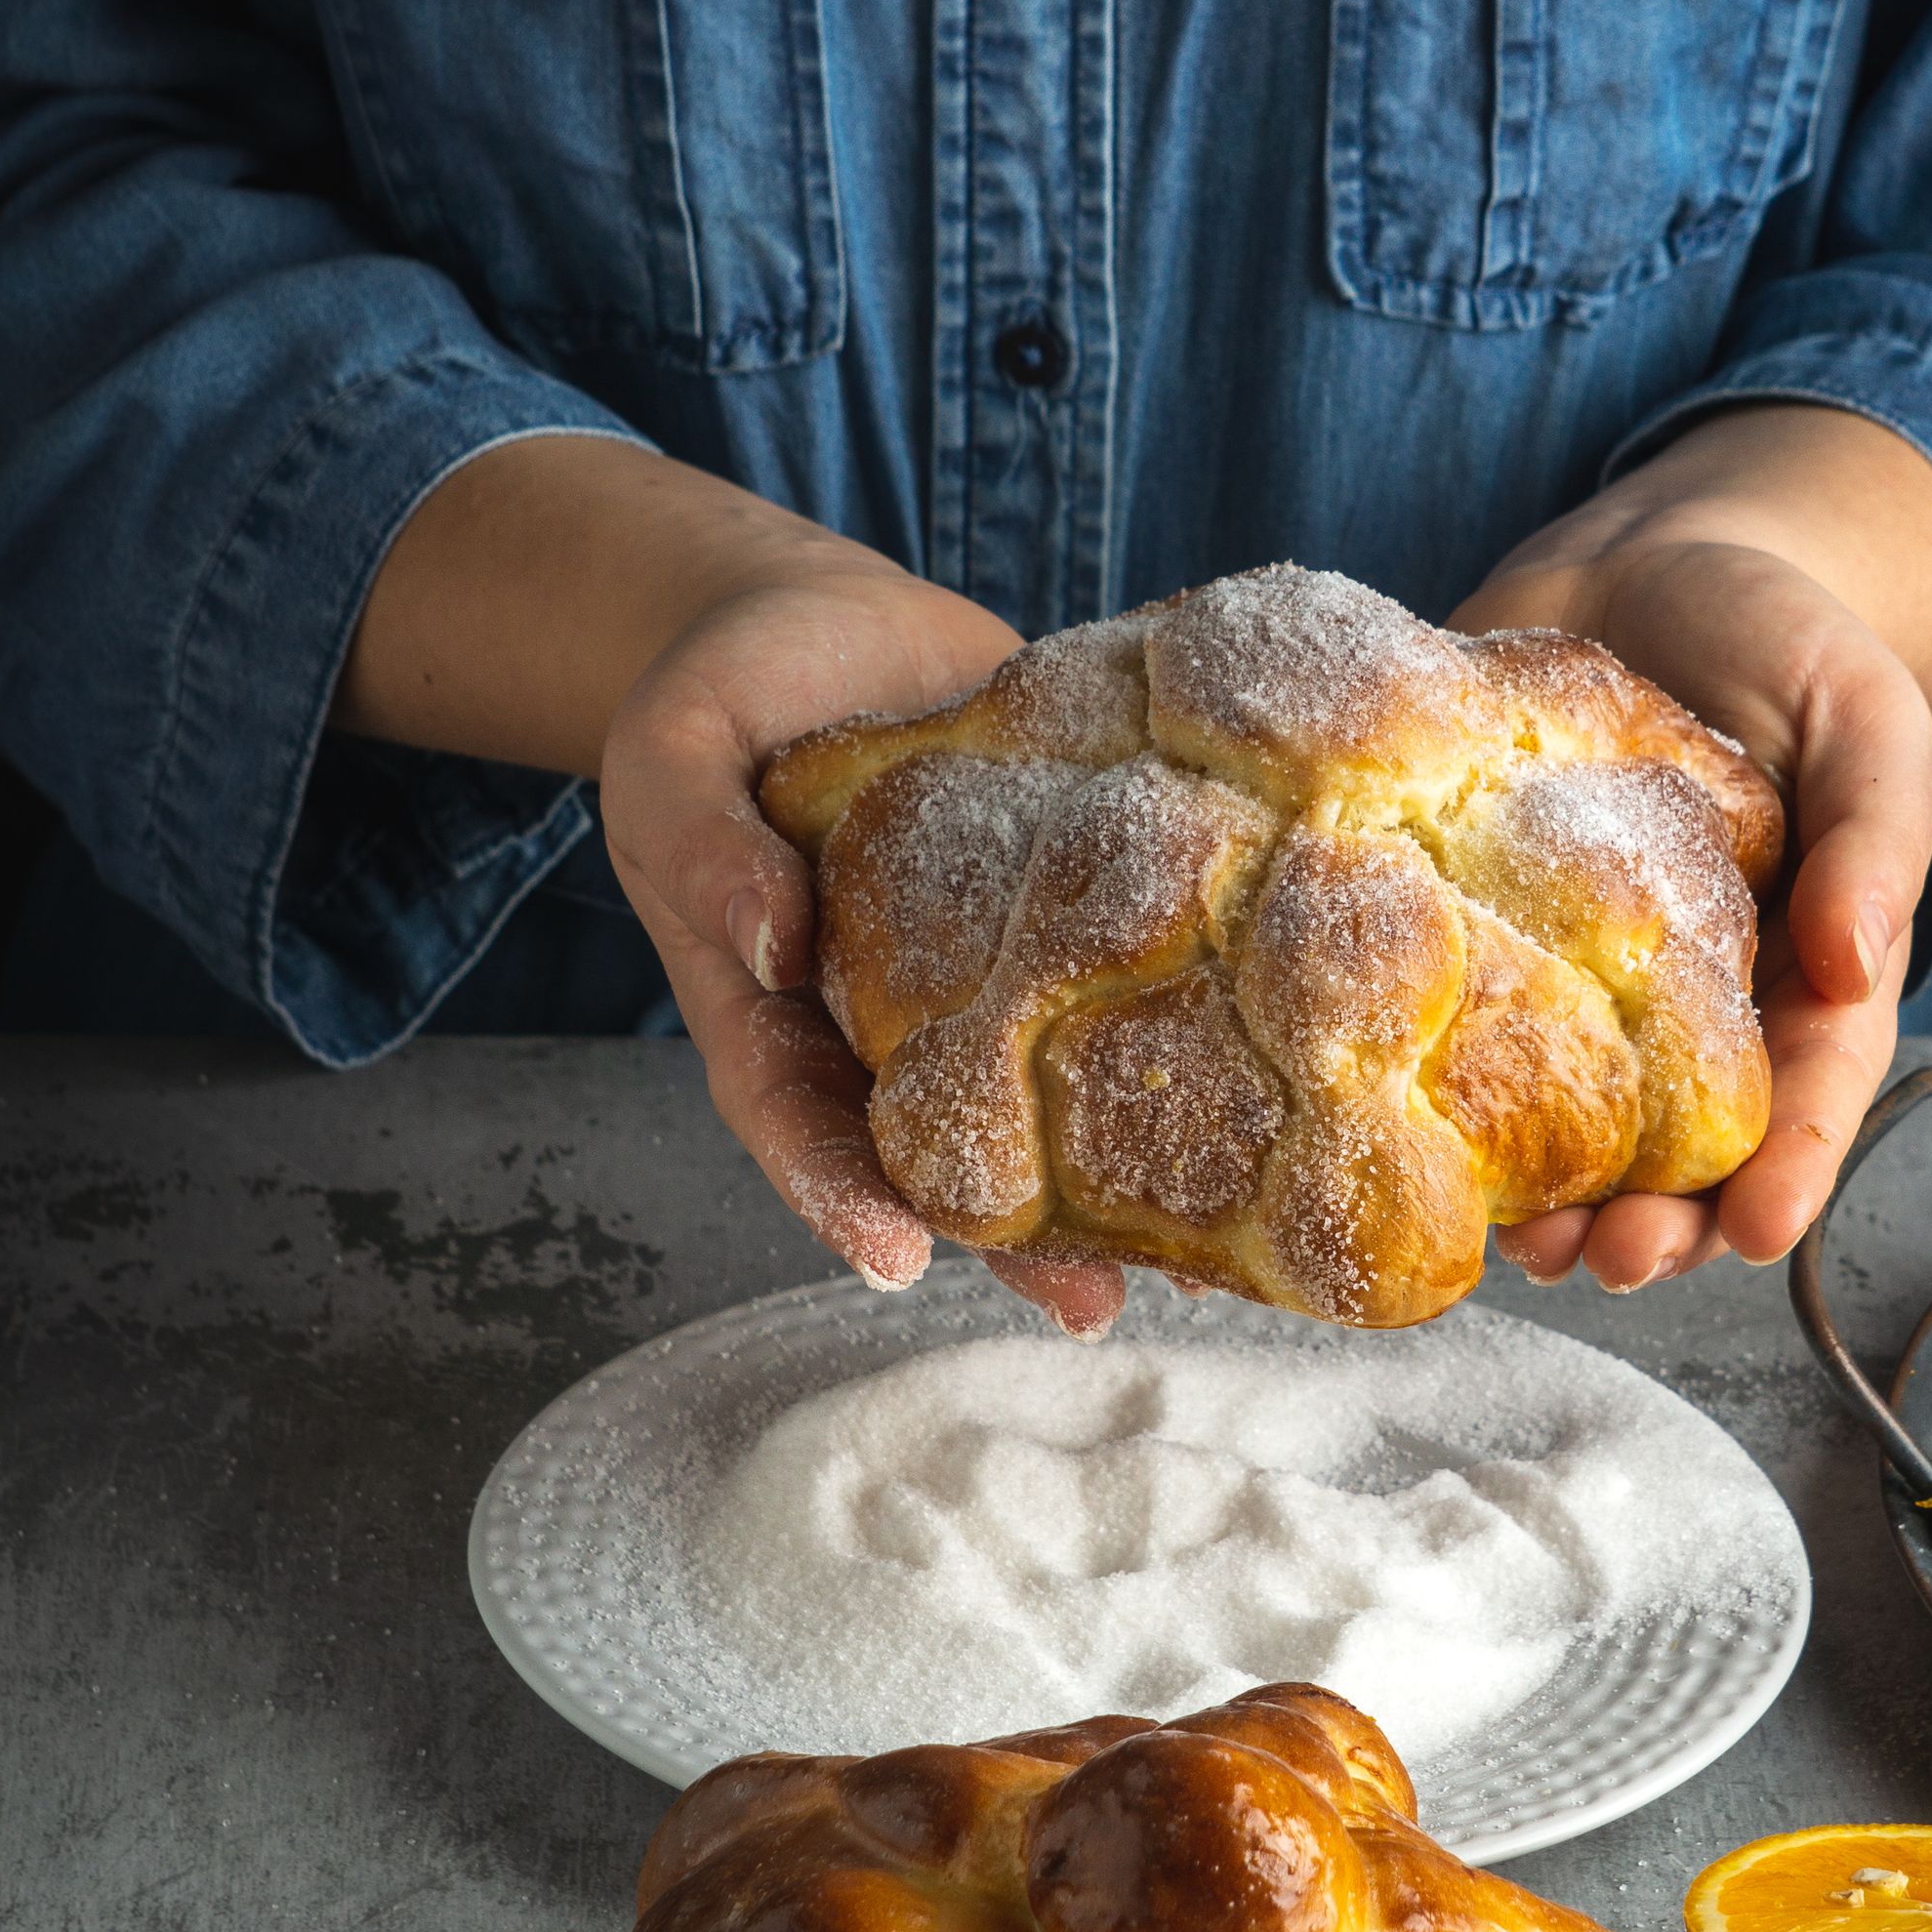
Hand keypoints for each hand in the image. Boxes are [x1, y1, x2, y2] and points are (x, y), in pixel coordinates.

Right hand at [336, 434, 1124, 1328]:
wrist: (821, 625)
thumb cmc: (721, 695)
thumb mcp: (674, 753)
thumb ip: (704, 844)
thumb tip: (775, 941)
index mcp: (770, 1004)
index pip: (791, 1119)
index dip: (837, 1193)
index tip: (892, 1256)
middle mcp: (875, 1018)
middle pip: (931, 1150)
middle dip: (1005, 1240)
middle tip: (1082, 1306)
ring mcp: (971, 974)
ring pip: (1038, 1098)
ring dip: (1111, 1184)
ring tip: (1199, 1266)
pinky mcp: (1055, 914)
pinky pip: (1108, 988)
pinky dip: (1172, 1045)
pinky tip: (1257, 1103)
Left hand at [1449, 405, 1931, 1292]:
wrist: (1650, 554)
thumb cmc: (1785, 635)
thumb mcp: (1864, 715)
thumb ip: (1874, 836)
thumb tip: (1862, 963)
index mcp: (1804, 965)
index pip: (1811, 1089)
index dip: (1790, 1169)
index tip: (1757, 1232)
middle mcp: (1695, 998)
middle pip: (1688, 1142)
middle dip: (1658, 1220)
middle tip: (1615, 1261)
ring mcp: (1585, 974)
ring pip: (1577, 1119)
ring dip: (1554, 1199)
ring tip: (1525, 1248)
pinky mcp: (1486, 927)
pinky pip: (1469, 1028)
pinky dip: (1449, 1097)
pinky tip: (1416, 1141)